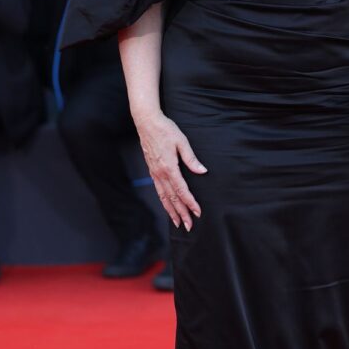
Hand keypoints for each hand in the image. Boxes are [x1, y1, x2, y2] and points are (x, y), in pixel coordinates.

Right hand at [135, 112, 207, 229]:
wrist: (147, 122)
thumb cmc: (165, 129)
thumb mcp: (182, 142)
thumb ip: (191, 159)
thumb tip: (202, 171)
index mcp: (169, 167)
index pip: (181, 190)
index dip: (190, 203)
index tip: (197, 212)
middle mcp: (160, 173)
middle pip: (172, 198)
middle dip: (181, 213)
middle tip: (188, 226)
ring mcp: (155, 173)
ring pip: (163, 197)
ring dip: (171, 211)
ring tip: (178, 222)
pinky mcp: (152, 170)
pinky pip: (158, 190)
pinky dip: (163, 201)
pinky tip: (167, 206)